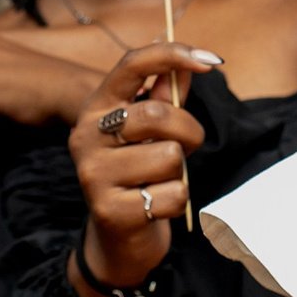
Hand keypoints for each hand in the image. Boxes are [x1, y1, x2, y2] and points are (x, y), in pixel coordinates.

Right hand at [67, 42, 221, 293]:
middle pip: (159, 115)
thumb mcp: (150, 133)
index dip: (172, 55)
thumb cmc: (139, 175)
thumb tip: (192, 64)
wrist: (117, 241)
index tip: (211, 61)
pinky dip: (177, 202)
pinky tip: (156, 206)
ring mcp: (93, 174)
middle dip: (189, 132)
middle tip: (185, 149)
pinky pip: (173, 194)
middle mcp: (85, 136)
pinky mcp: (109, 211)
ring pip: (169, 157)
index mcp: (96, 108)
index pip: (131, 65)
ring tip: (159, 181)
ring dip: (179, 173)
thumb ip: (166, 96)